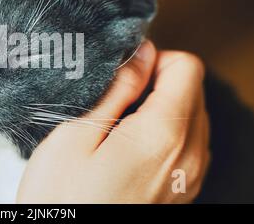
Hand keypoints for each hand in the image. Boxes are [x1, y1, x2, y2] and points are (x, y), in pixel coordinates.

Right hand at [17, 40, 209, 202]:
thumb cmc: (62, 199)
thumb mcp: (76, 135)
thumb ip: (117, 90)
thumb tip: (141, 54)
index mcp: (163, 134)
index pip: (187, 68)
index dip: (155, 59)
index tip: (125, 71)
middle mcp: (189, 155)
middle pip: (192, 90)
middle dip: (158, 80)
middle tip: (116, 97)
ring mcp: (190, 176)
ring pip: (192, 116)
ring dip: (161, 106)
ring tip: (119, 122)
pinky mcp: (182, 190)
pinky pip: (189, 143)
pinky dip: (166, 131)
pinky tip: (130, 144)